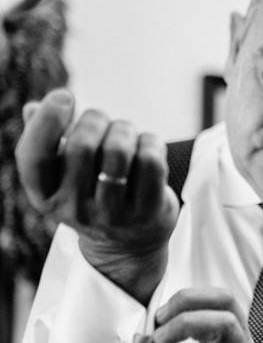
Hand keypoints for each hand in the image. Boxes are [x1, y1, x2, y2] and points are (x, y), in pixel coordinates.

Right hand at [14, 88, 178, 303]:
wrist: (128, 246)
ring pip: (118, 151)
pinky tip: (148, 146)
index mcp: (45, 197)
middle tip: (105, 121)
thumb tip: (32, 108)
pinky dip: (151, 142)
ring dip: (125, 129)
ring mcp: (113, 215)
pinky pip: (150, 161)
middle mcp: (75, 210)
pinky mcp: (149, 212)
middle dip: (96, 119)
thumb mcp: (63, 176)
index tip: (64, 96)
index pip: (34, 157)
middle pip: (82, 145)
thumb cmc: (91, 194)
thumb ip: (45, 142)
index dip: (47, 120)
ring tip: (127, 134)